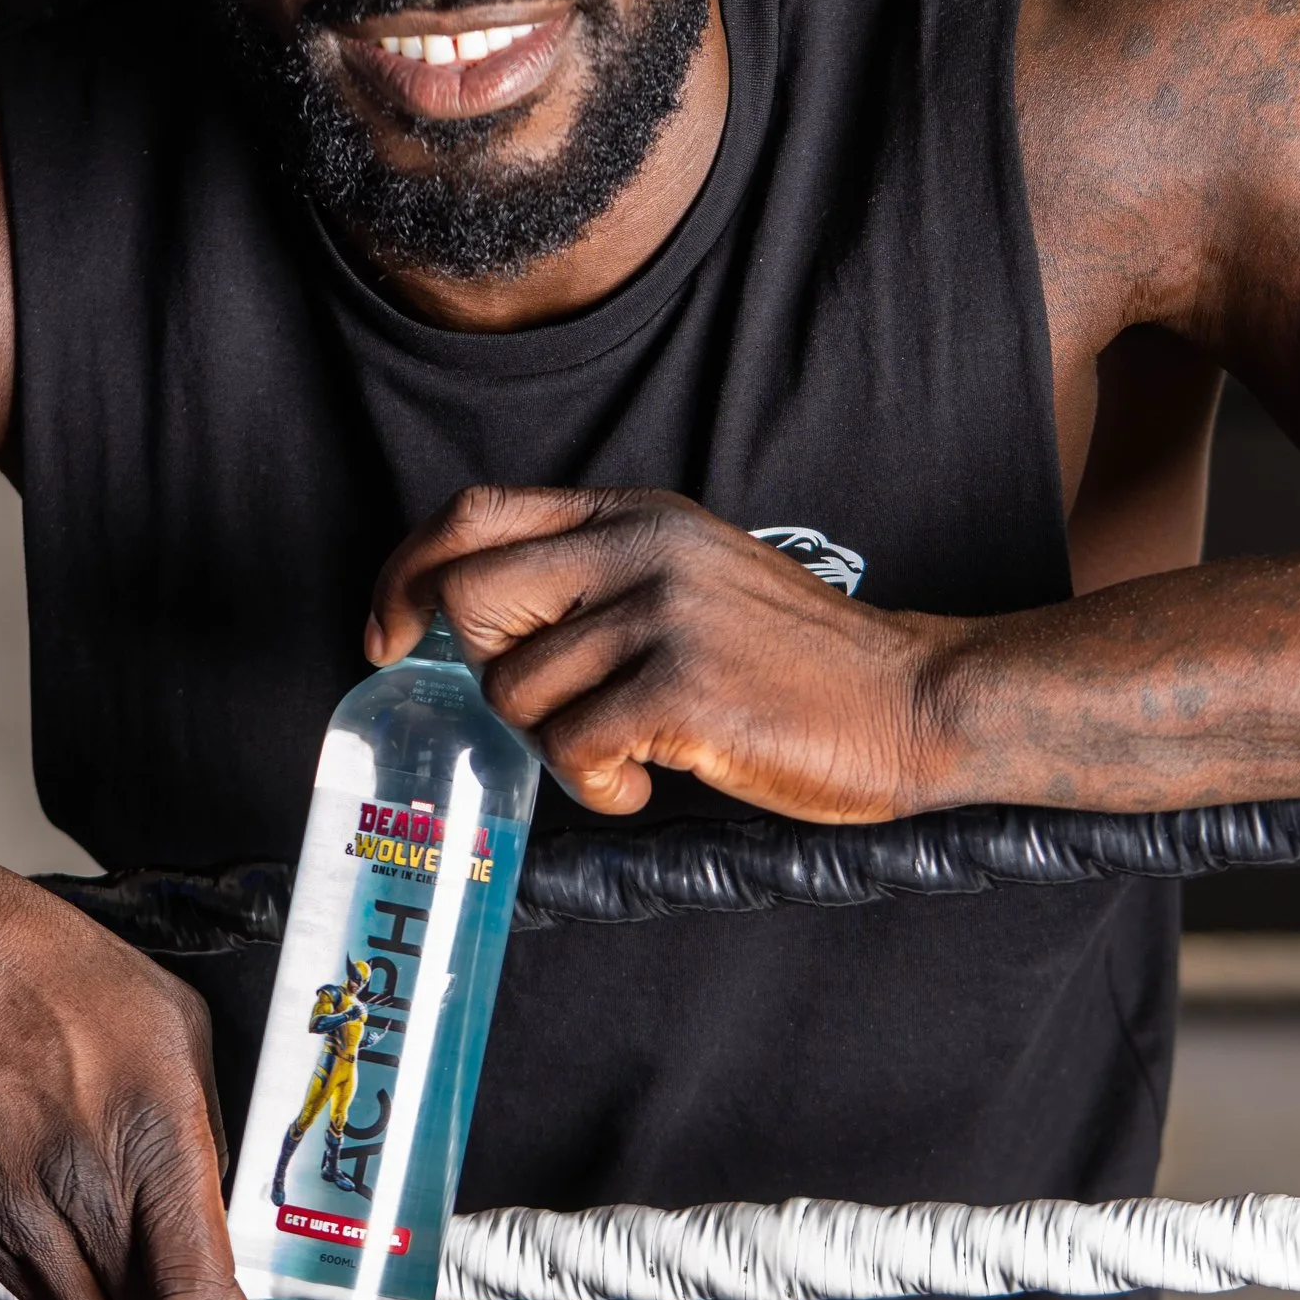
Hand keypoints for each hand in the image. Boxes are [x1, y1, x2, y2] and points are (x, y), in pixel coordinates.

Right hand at [0, 834, 281, 1299]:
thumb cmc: (44, 967)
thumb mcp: (174, 1022)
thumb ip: (207, 1125)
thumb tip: (224, 1196)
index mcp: (151, 1144)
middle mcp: (82, 1200)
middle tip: (214, 1296)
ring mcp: (15, 1222)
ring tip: (147, 1264)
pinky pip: (36, 1295)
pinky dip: (74, 1287)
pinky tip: (83, 1231)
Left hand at [370, 485, 953, 823]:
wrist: (910, 699)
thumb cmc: (793, 663)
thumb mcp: (692, 578)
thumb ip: (600, 578)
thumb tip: (480, 623)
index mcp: (635, 515)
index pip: (472, 514)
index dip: (406, 575)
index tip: (389, 637)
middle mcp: (642, 548)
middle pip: (471, 596)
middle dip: (485, 674)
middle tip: (550, 714)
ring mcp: (664, 614)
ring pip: (516, 689)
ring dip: (552, 747)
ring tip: (623, 756)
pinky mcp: (684, 688)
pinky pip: (572, 747)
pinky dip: (594, 786)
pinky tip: (641, 784)